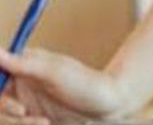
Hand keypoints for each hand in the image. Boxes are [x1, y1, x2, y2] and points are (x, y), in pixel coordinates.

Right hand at [0, 47, 124, 124]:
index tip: (15, 105)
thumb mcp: (55, 73)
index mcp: (21, 68)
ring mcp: (23, 105)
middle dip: (5, 113)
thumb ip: (24, 64)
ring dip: (17, 124)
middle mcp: (18, 86)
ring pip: (4, 120)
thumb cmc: (87, 84)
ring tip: (44, 122)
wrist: (110, 108)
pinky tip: (46, 124)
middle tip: (24, 112)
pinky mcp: (31, 120)